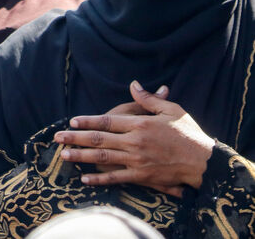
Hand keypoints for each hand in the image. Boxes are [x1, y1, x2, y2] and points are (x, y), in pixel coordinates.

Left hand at [54, 81, 214, 197]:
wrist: (205, 162)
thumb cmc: (189, 133)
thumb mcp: (171, 110)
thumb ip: (148, 99)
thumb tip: (133, 84)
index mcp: (140, 124)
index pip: (107, 121)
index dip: (87, 121)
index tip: (72, 121)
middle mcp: (135, 142)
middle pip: (99, 139)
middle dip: (75, 138)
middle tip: (57, 138)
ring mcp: (137, 160)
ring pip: (103, 157)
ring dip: (81, 156)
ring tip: (64, 155)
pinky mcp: (142, 176)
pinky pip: (116, 177)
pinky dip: (99, 178)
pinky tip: (85, 178)